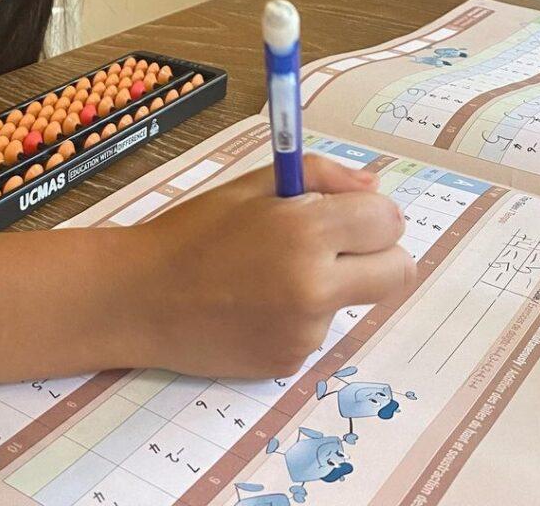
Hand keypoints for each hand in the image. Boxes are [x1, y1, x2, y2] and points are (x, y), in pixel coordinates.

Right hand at [128, 154, 413, 377]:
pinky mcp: (289, 362)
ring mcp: (305, 331)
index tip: (353, 214)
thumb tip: (373, 188)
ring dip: (331, 285)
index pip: (388, 222)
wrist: (140, 297)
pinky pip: (318, 331)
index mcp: (305, 231)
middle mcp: (315, 286)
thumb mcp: (252, 185)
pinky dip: (299, 316)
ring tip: (268, 275)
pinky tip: (254, 305)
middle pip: (399, 271)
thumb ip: (321, 176)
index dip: (373, 214)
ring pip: (354, 300)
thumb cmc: (193, 231)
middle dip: (381, 254)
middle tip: (341, 246)